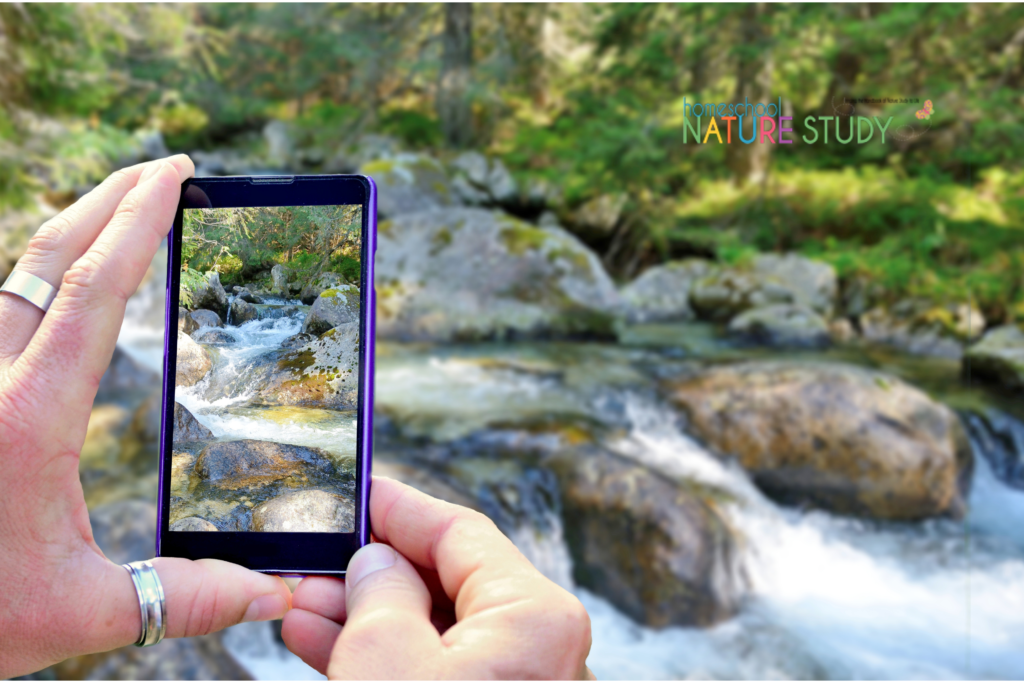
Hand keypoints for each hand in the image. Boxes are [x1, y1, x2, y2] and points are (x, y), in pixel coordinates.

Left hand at [0, 157, 291, 677]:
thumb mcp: (81, 612)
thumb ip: (183, 597)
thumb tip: (276, 596)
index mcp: (27, 416)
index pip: (96, 292)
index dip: (140, 223)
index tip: (178, 176)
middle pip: (47, 258)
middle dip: (110, 199)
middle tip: (166, 168)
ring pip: (12, 278)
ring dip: (72, 232)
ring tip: (123, 210)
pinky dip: (40, 279)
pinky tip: (62, 285)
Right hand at [282, 476, 593, 678]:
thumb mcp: (387, 661)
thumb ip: (380, 594)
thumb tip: (376, 564)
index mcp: (534, 616)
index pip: (461, 532)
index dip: (401, 509)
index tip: (359, 493)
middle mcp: (538, 647)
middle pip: (446, 581)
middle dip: (373, 570)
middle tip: (316, 560)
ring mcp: (514, 682)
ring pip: (433, 631)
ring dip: (366, 616)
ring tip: (304, 603)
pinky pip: (433, 670)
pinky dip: (382, 657)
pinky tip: (322, 642)